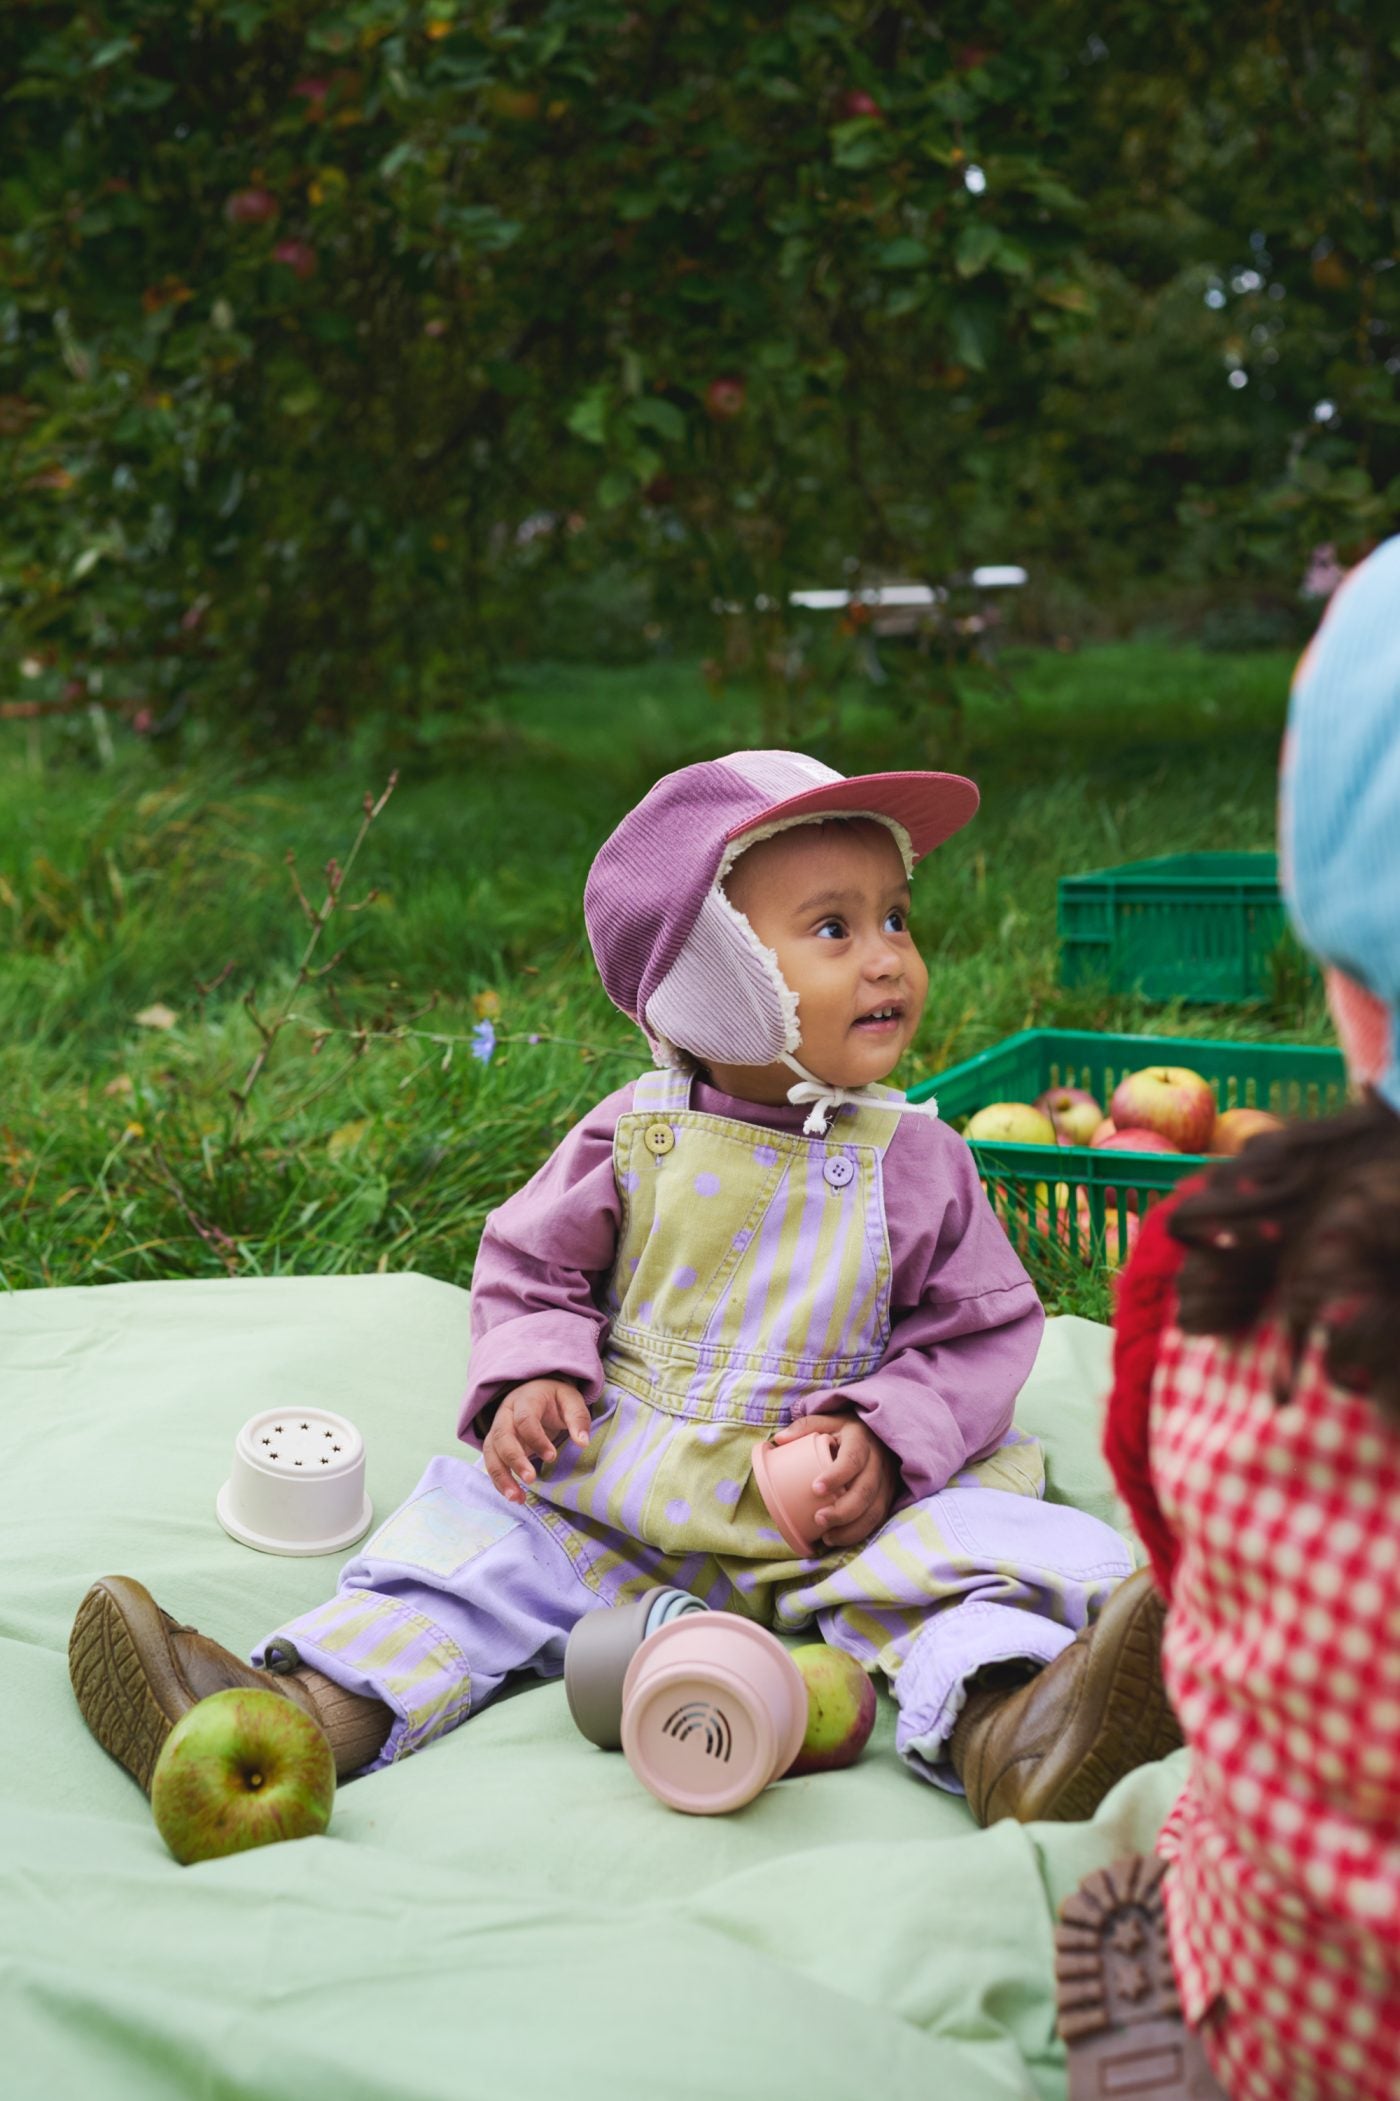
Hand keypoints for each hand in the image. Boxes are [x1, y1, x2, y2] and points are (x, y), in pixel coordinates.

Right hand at [481, 1378, 591, 1504]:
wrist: (533, 1392)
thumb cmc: (554, 1398)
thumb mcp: (570, 1399)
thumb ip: (577, 1418)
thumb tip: (583, 1443)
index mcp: (525, 1400)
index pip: (524, 1419)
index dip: (536, 1439)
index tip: (552, 1457)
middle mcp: (505, 1415)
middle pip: (502, 1437)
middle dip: (515, 1460)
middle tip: (531, 1479)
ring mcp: (497, 1430)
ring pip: (491, 1453)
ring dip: (502, 1477)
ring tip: (517, 1498)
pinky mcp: (495, 1446)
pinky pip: (492, 1464)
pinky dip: (500, 1482)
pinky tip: (515, 1497)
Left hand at [771, 1412, 900, 1549]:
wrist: (877, 1434)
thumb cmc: (845, 1429)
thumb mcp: (827, 1421)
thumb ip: (804, 1426)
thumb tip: (779, 1440)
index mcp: (861, 1439)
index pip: (852, 1459)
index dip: (837, 1475)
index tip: (815, 1489)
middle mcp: (878, 1461)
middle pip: (865, 1490)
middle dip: (843, 1510)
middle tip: (819, 1520)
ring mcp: (886, 1481)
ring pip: (874, 1510)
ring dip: (851, 1528)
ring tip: (827, 1537)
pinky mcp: (888, 1496)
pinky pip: (877, 1519)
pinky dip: (859, 1533)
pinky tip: (838, 1538)